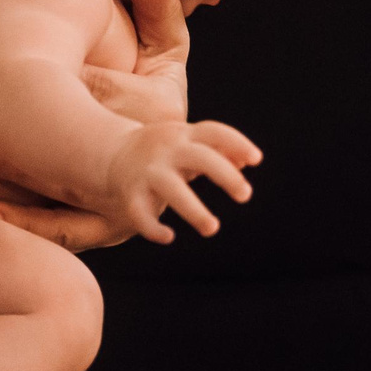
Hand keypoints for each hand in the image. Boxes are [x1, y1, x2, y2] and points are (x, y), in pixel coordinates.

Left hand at [0, 0, 203, 251]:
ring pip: (75, 199)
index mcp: (161, 108)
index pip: (108, 94)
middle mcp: (148, 161)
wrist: (168, 156)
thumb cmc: (152, 87)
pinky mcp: (108, 226)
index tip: (21, 80)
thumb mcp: (164, 46)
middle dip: (27, 147)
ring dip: (25, 192)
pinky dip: (32, 225)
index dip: (64, 88)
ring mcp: (131, 200)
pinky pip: (70, 231)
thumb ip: (158, 4)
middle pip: (81, 151)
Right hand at [96, 120, 259, 242]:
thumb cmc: (165, 151)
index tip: (257, 160)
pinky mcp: (131, 194)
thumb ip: (219, 149)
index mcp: (185, 136)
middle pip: (200, 158)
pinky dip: (153, 228)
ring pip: (172, 190)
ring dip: (194, 210)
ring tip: (212, 228)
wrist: (113, 153)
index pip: (215, 132)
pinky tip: (169, 237)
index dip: (237, 144)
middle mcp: (167, 151)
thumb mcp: (189, 143)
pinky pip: (140, 213)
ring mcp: (148, 172)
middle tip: (246, 194)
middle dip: (225, 175)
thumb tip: (249, 160)